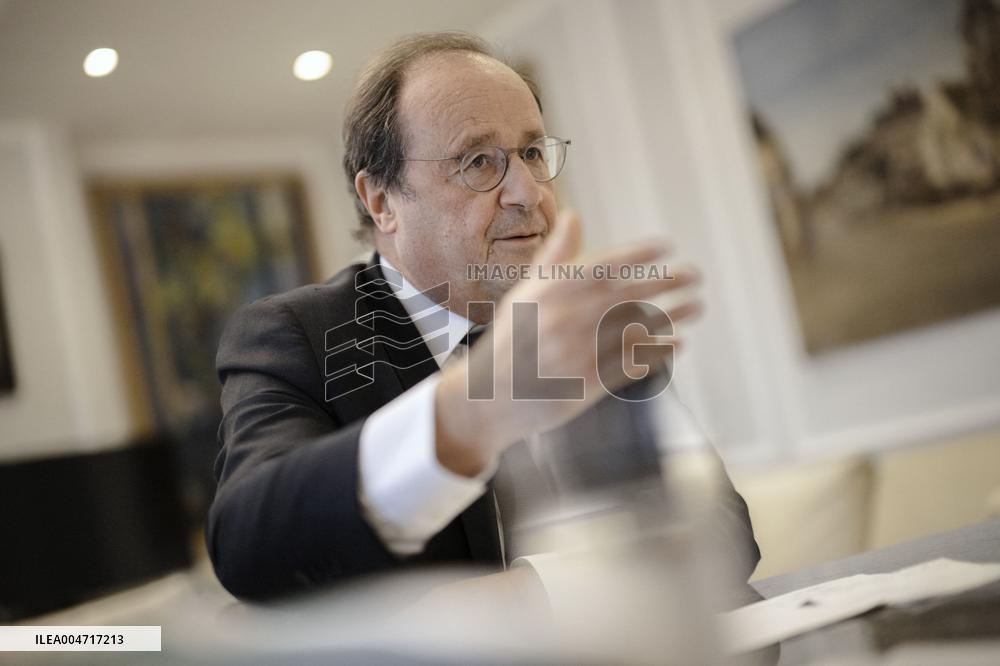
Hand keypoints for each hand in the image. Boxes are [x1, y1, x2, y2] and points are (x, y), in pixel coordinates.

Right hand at [435, 210, 701, 475]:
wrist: (493, 396)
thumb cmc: (513, 337)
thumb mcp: (526, 292)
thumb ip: (555, 256)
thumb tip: (573, 215)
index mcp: (549, 294)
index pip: (602, 266)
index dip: (637, 254)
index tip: (666, 245)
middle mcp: (565, 321)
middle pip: (627, 296)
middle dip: (667, 283)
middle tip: (695, 274)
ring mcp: (577, 355)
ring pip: (634, 330)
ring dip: (672, 316)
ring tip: (696, 305)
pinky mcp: (586, 386)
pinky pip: (630, 364)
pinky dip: (657, 352)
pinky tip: (678, 342)